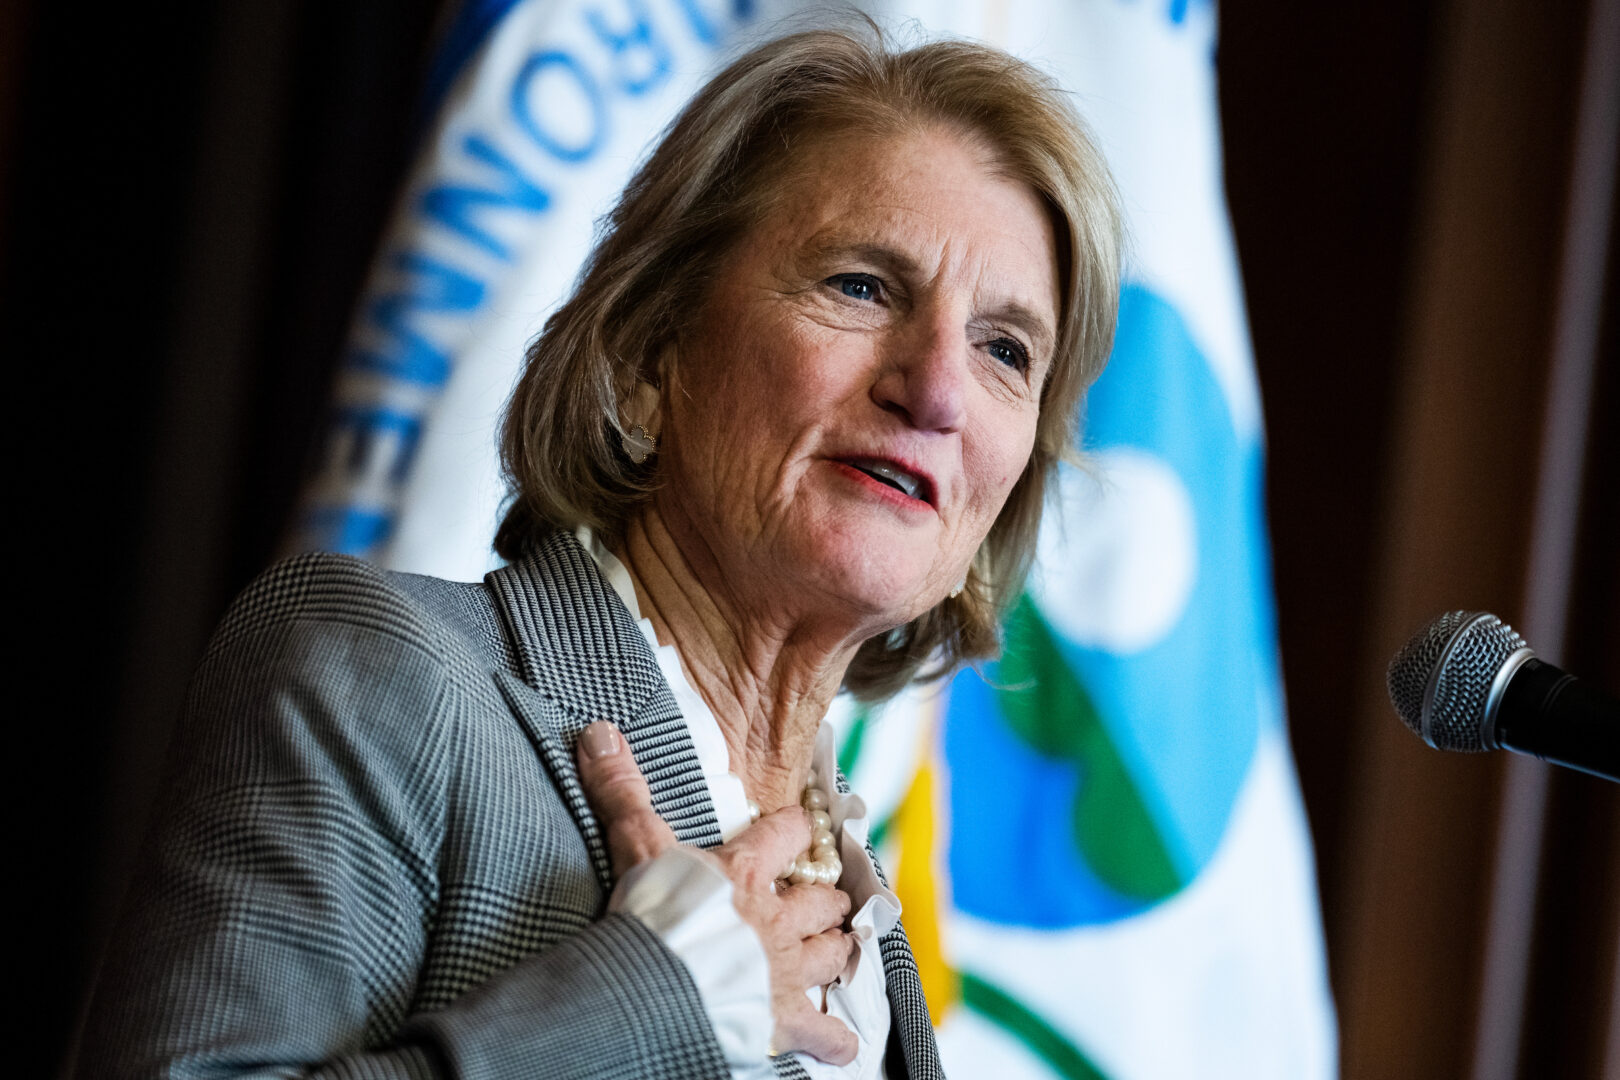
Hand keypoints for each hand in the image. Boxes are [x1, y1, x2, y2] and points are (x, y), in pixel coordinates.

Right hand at [576, 721, 857, 1065]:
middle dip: (824, 899)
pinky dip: (835, 1040)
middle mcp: (777, 918)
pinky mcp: (784, 1021)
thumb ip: (621, 790)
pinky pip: (826, 1035)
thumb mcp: (636, 844)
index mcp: (747, 872)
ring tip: (836, 948)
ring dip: (835, 951)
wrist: (653, 985)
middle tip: (820, 899)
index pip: (788, 834)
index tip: (800, 826)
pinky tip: (840, 1043)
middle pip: (821, 900)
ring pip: (832, 955)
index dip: (796, 829)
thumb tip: (598, 731)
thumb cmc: (649, 915)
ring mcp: (785, 971)